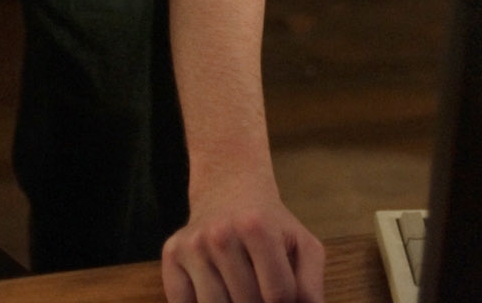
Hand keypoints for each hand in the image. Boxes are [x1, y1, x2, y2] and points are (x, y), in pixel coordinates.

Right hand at [160, 179, 324, 302]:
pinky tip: (218, 291)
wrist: (229, 189)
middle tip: (260, 291)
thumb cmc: (272, 226)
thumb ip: (310, 285)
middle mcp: (220, 234)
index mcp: (258, 227)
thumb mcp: (302, 245)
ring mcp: (192, 246)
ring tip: (241, 292)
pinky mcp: (171, 255)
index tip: (282, 296)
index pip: (278, 295)